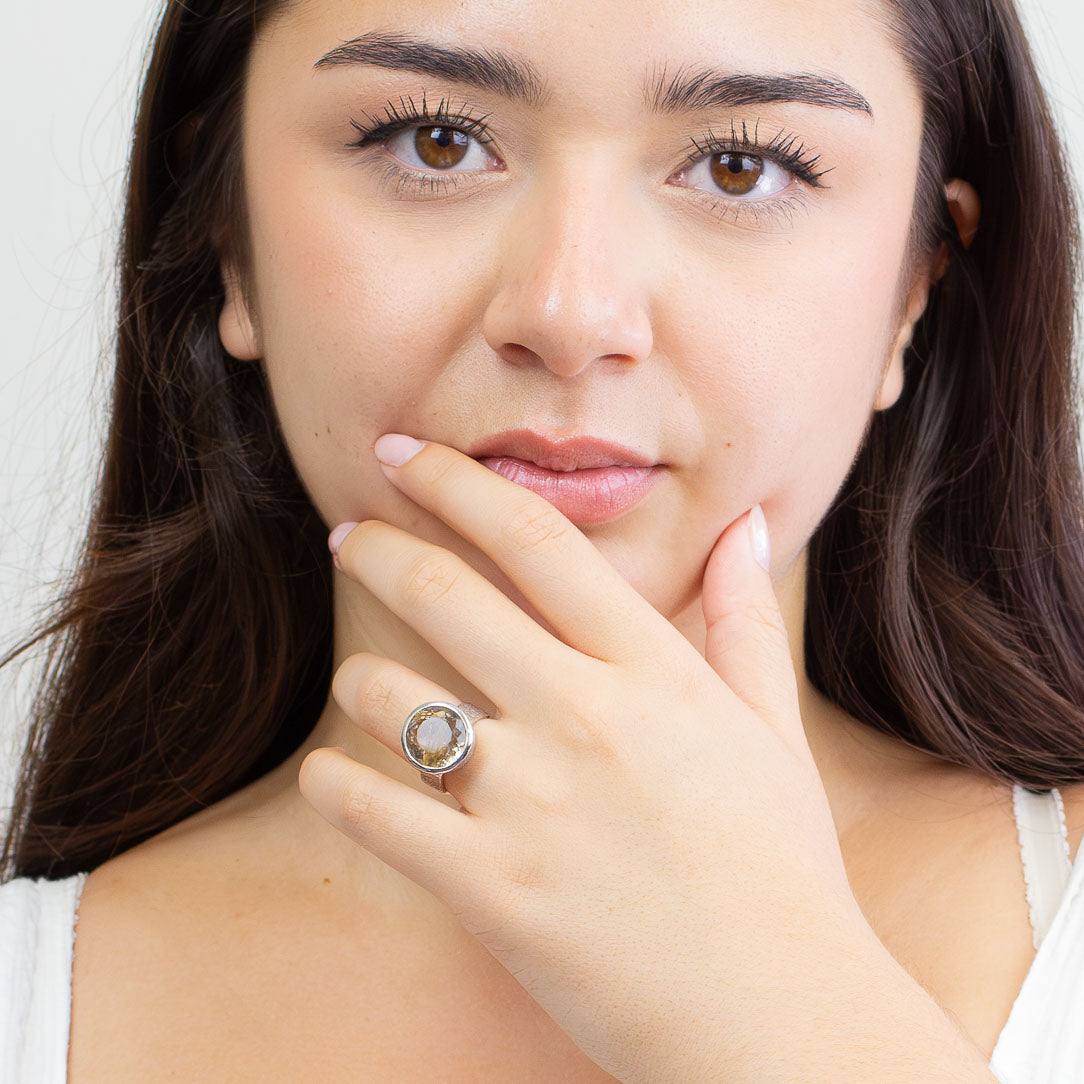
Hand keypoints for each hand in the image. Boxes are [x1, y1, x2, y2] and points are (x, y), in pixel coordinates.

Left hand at [298, 433, 873, 1080]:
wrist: (778, 1015)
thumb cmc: (778, 867)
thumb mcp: (770, 730)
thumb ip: (744, 619)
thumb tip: (744, 526)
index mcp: (651, 672)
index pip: (535, 541)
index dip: (456, 482)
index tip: (404, 455)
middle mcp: (584, 717)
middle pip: (443, 593)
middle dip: (376, 547)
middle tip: (346, 535)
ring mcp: (533, 802)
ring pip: (391, 699)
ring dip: (357, 679)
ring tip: (358, 682)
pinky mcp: (493, 889)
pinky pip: (375, 812)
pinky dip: (334, 785)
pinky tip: (332, 776)